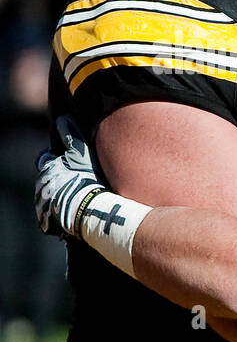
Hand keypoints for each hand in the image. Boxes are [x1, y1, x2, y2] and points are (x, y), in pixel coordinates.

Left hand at [35, 115, 104, 239]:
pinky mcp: (47, 222)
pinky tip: (72, 215)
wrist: (90, 210)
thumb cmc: (87, 180)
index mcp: (47, 169)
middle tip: (76, 183)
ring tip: (76, 201)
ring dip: (58, 198)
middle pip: (46, 179)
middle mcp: (40, 186)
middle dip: (57, 180)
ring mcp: (42, 205)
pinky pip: (50, 217)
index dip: (56, 160)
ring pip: (47, 197)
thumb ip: (71, 136)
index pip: (46, 160)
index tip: (69, 164)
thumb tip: (62, 119)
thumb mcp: (82, 154)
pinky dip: (58, 215)